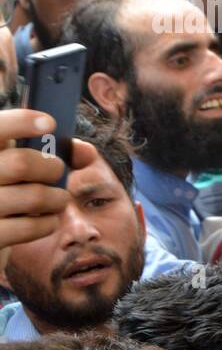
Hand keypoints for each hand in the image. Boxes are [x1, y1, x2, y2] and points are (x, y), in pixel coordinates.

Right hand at [0, 110, 94, 251]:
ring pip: (33, 196)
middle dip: (51, 168)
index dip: (21, 122)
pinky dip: (48, 223)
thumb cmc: (7, 191)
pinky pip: (30, 227)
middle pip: (21, 163)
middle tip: (57, 172)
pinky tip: (46, 220)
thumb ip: (51, 152)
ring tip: (58, 200)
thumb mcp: (19, 165)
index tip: (50, 123)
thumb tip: (86, 150)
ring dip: (57, 198)